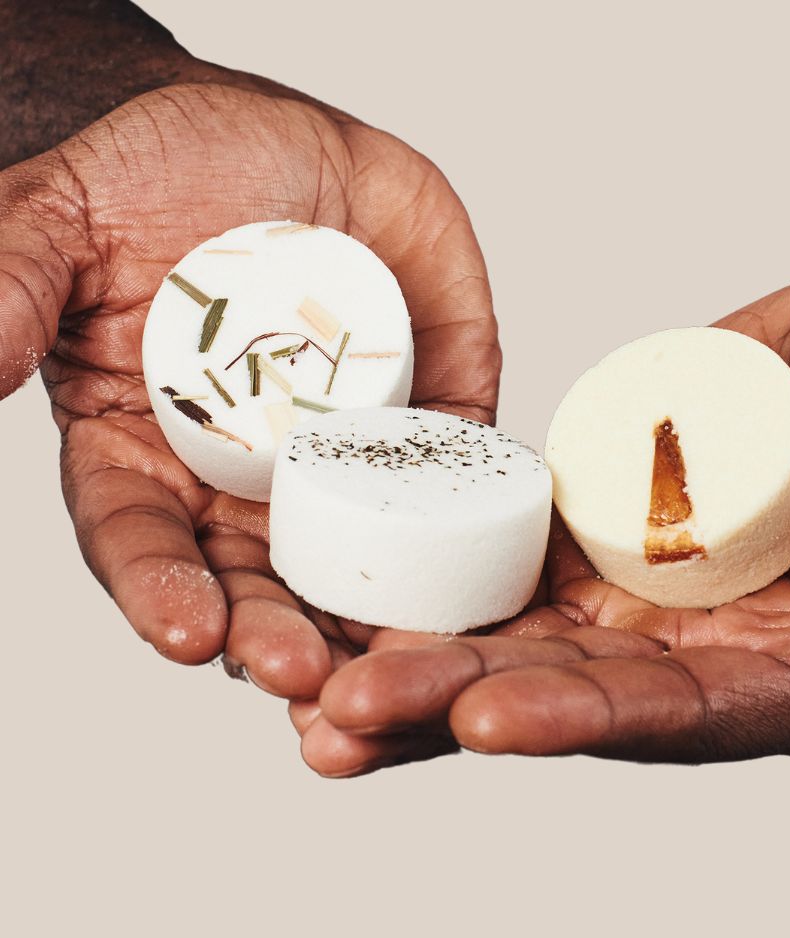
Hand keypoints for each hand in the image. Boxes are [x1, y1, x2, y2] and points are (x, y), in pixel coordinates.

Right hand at [0, 82, 498, 697]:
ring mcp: (344, 459)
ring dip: (373, 619)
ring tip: (392, 664)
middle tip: (300, 674)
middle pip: (257, 581)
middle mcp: (246, 479)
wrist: (271, 148)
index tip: (186, 633)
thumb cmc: (157, 177)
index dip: (161, 593)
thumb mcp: (66, 215)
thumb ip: (13, 284)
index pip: (145, 543)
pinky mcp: (426, 422)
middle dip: (277, 634)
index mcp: (148, 456)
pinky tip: (480, 577)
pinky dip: (466, 533)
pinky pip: (451, 485)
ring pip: (360, 560)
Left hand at [299, 261, 789, 775]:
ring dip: (419, 660)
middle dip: (458, 704)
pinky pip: (513, 564)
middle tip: (343, 713)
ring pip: (521, 641)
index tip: (484, 717)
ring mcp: (651, 597)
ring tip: (311, 679)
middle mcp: (712, 655)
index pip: (685, 719)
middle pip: (573, 695)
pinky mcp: (607, 531)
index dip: (586, 721)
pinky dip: (438, 581)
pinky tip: (353, 588)